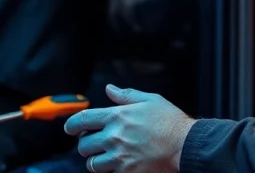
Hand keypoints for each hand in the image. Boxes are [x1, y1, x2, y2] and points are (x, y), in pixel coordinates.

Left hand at [64, 84, 195, 172]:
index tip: (70, 128)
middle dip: (86, 144)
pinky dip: (110, 171)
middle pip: (83, 144)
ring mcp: (119, 156)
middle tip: (94, 143)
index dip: (71, 125)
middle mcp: (114, 136)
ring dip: (95, 160)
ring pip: (92, 163)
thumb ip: (126, 96)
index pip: (83, 120)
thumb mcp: (150, 100)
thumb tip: (110, 90)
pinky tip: (118, 165)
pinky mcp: (126, 172)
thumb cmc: (170, 122)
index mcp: (117, 116)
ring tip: (104, 157)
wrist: (185, 145)